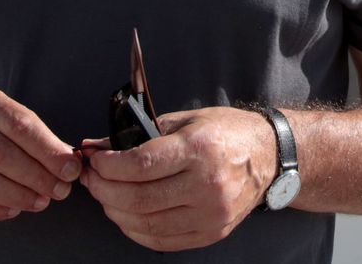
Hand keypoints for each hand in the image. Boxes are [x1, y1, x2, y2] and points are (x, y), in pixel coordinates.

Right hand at [0, 84, 81, 220]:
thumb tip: (69, 160)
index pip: (19, 124)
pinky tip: (12, 211)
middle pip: (1, 154)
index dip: (49, 149)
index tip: (71, 169)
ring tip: (41, 202)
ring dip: (17, 195)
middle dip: (37, 176)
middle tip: (60, 191)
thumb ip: (31, 136)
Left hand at [81, 106, 276, 251]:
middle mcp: (207, 183)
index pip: (141, 164)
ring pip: (146, 223)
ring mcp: (211, 212)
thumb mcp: (187, 120)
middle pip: (139, 197)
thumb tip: (96, 147)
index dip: (109, 166)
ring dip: (115, 211)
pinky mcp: (212, 232)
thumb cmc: (227, 132)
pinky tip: (126, 214)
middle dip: (104, 189)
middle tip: (91, 179)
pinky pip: (161, 240)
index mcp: (200, 148)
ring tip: (105, 196)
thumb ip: (141, 134)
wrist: (270, 156)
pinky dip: (135, 230)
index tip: (95, 161)